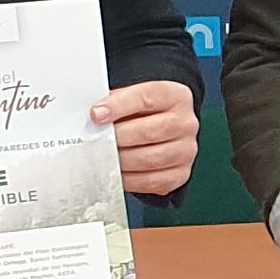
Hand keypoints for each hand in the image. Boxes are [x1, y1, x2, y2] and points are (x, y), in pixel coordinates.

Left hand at [93, 79, 196, 196]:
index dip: (118, 106)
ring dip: (120, 160)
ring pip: (148, 159)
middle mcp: (185, 123)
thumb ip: (115, 103)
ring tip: (102, 156)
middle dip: (116, 138)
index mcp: (176, 97)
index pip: (146, 98)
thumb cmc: (144, 114)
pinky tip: (115, 171)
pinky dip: (128, 178)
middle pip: (148, 132)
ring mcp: (185, 151)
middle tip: (95, 141)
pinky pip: (150, 181)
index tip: (96, 115)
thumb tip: (93, 117)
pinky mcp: (180, 174)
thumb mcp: (133, 98)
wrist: (164, 131)